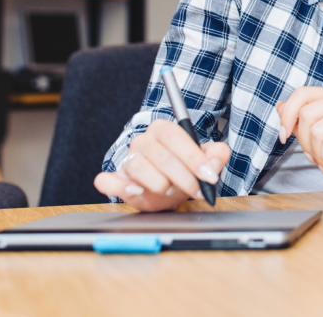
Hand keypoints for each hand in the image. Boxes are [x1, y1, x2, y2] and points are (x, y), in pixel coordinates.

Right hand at [93, 119, 230, 211]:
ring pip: (139, 168)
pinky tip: (136, 192)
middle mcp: (142, 141)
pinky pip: (106, 181)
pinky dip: (119, 188)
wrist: (167, 189)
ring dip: (159, 184)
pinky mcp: (115, 180)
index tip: (209, 176)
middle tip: (197, 191)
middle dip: (184, 177)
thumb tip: (214, 160)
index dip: (193, 157)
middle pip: (162, 156)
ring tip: (170, 190)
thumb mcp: (206, 160)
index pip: (175, 136)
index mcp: (163, 130)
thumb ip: (216, 155)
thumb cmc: (185, 170)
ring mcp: (127, 160)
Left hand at [278, 86, 322, 197]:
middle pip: (306, 114)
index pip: (302, 93)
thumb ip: (299, 122)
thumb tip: (280, 106)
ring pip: (316, 130)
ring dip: (317, 153)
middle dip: (305, 142)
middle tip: (318, 155)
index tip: (284, 136)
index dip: (287, 116)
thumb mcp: (313, 140)